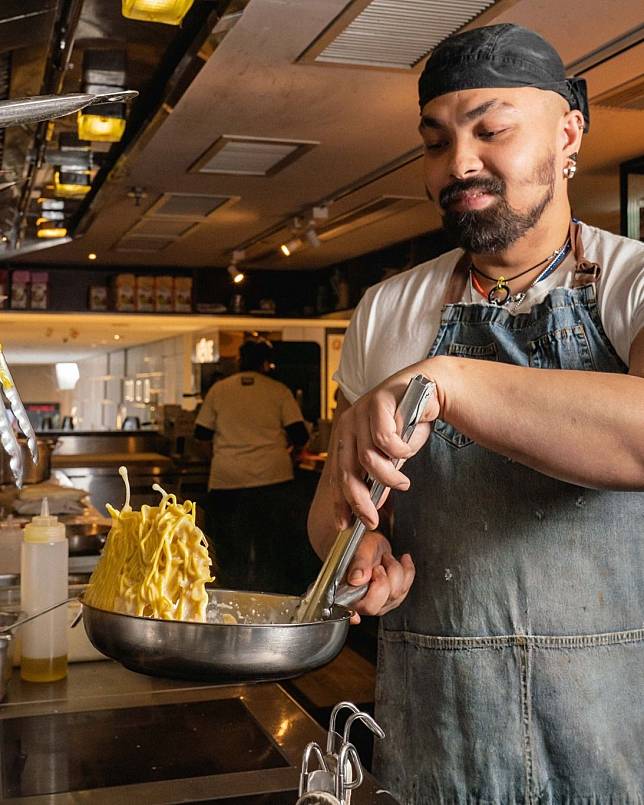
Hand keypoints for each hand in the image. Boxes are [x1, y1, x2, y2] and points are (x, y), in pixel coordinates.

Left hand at [330, 362, 441, 530]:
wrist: (429, 390)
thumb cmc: (407, 423)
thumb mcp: (390, 457)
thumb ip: (378, 476)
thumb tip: (371, 505)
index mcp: (344, 438)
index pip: (336, 476)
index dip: (339, 503)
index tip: (345, 526)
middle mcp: (346, 425)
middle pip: (346, 472)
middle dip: (359, 501)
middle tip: (373, 519)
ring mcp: (359, 412)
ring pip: (368, 459)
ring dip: (388, 477)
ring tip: (403, 483)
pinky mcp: (376, 402)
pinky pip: (384, 438)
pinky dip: (398, 452)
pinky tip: (405, 452)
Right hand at [346, 531, 414, 623]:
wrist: (370, 545)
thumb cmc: (361, 546)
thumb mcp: (359, 548)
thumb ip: (358, 563)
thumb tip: (357, 578)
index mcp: (346, 592)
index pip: (348, 611)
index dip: (351, 615)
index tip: (355, 616)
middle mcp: (361, 602)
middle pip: (377, 604)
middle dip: (383, 580)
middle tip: (377, 566)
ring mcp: (378, 603)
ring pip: (395, 595)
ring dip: (395, 571)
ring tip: (385, 558)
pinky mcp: (391, 599)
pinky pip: (405, 589)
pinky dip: (407, 571)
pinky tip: (402, 561)